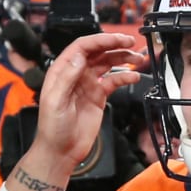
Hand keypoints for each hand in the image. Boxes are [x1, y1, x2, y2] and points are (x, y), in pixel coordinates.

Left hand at [4, 33, 143, 190]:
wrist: (61, 151)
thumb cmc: (53, 128)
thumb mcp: (55, 101)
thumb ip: (67, 77)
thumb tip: (79, 57)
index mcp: (62, 71)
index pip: (82, 47)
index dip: (100, 40)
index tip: (117, 39)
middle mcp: (75, 74)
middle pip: (97, 52)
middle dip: (115, 45)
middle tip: (132, 42)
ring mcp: (88, 84)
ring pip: (107, 64)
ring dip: (123, 58)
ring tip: (138, 57)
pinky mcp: (98, 96)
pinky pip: (113, 81)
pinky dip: (124, 77)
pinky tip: (134, 76)